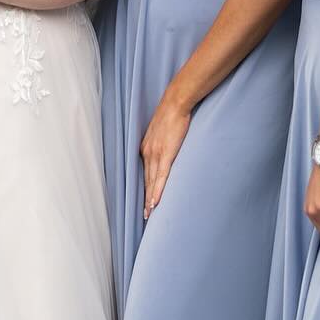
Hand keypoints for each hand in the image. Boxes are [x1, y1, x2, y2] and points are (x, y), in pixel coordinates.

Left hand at [140, 96, 191, 217]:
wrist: (175, 104)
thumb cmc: (171, 115)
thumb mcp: (161, 131)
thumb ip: (161, 143)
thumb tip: (166, 150)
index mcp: (145, 148)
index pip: (144, 173)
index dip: (145, 188)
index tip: (144, 201)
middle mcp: (147, 152)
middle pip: (146, 180)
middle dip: (145, 198)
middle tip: (145, 215)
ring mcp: (155, 154)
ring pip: (152, 182)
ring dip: (150, 199)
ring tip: (150, 214)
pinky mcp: (166, 154)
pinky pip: (161, 177)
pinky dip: (157, 190)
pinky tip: (155, 202)